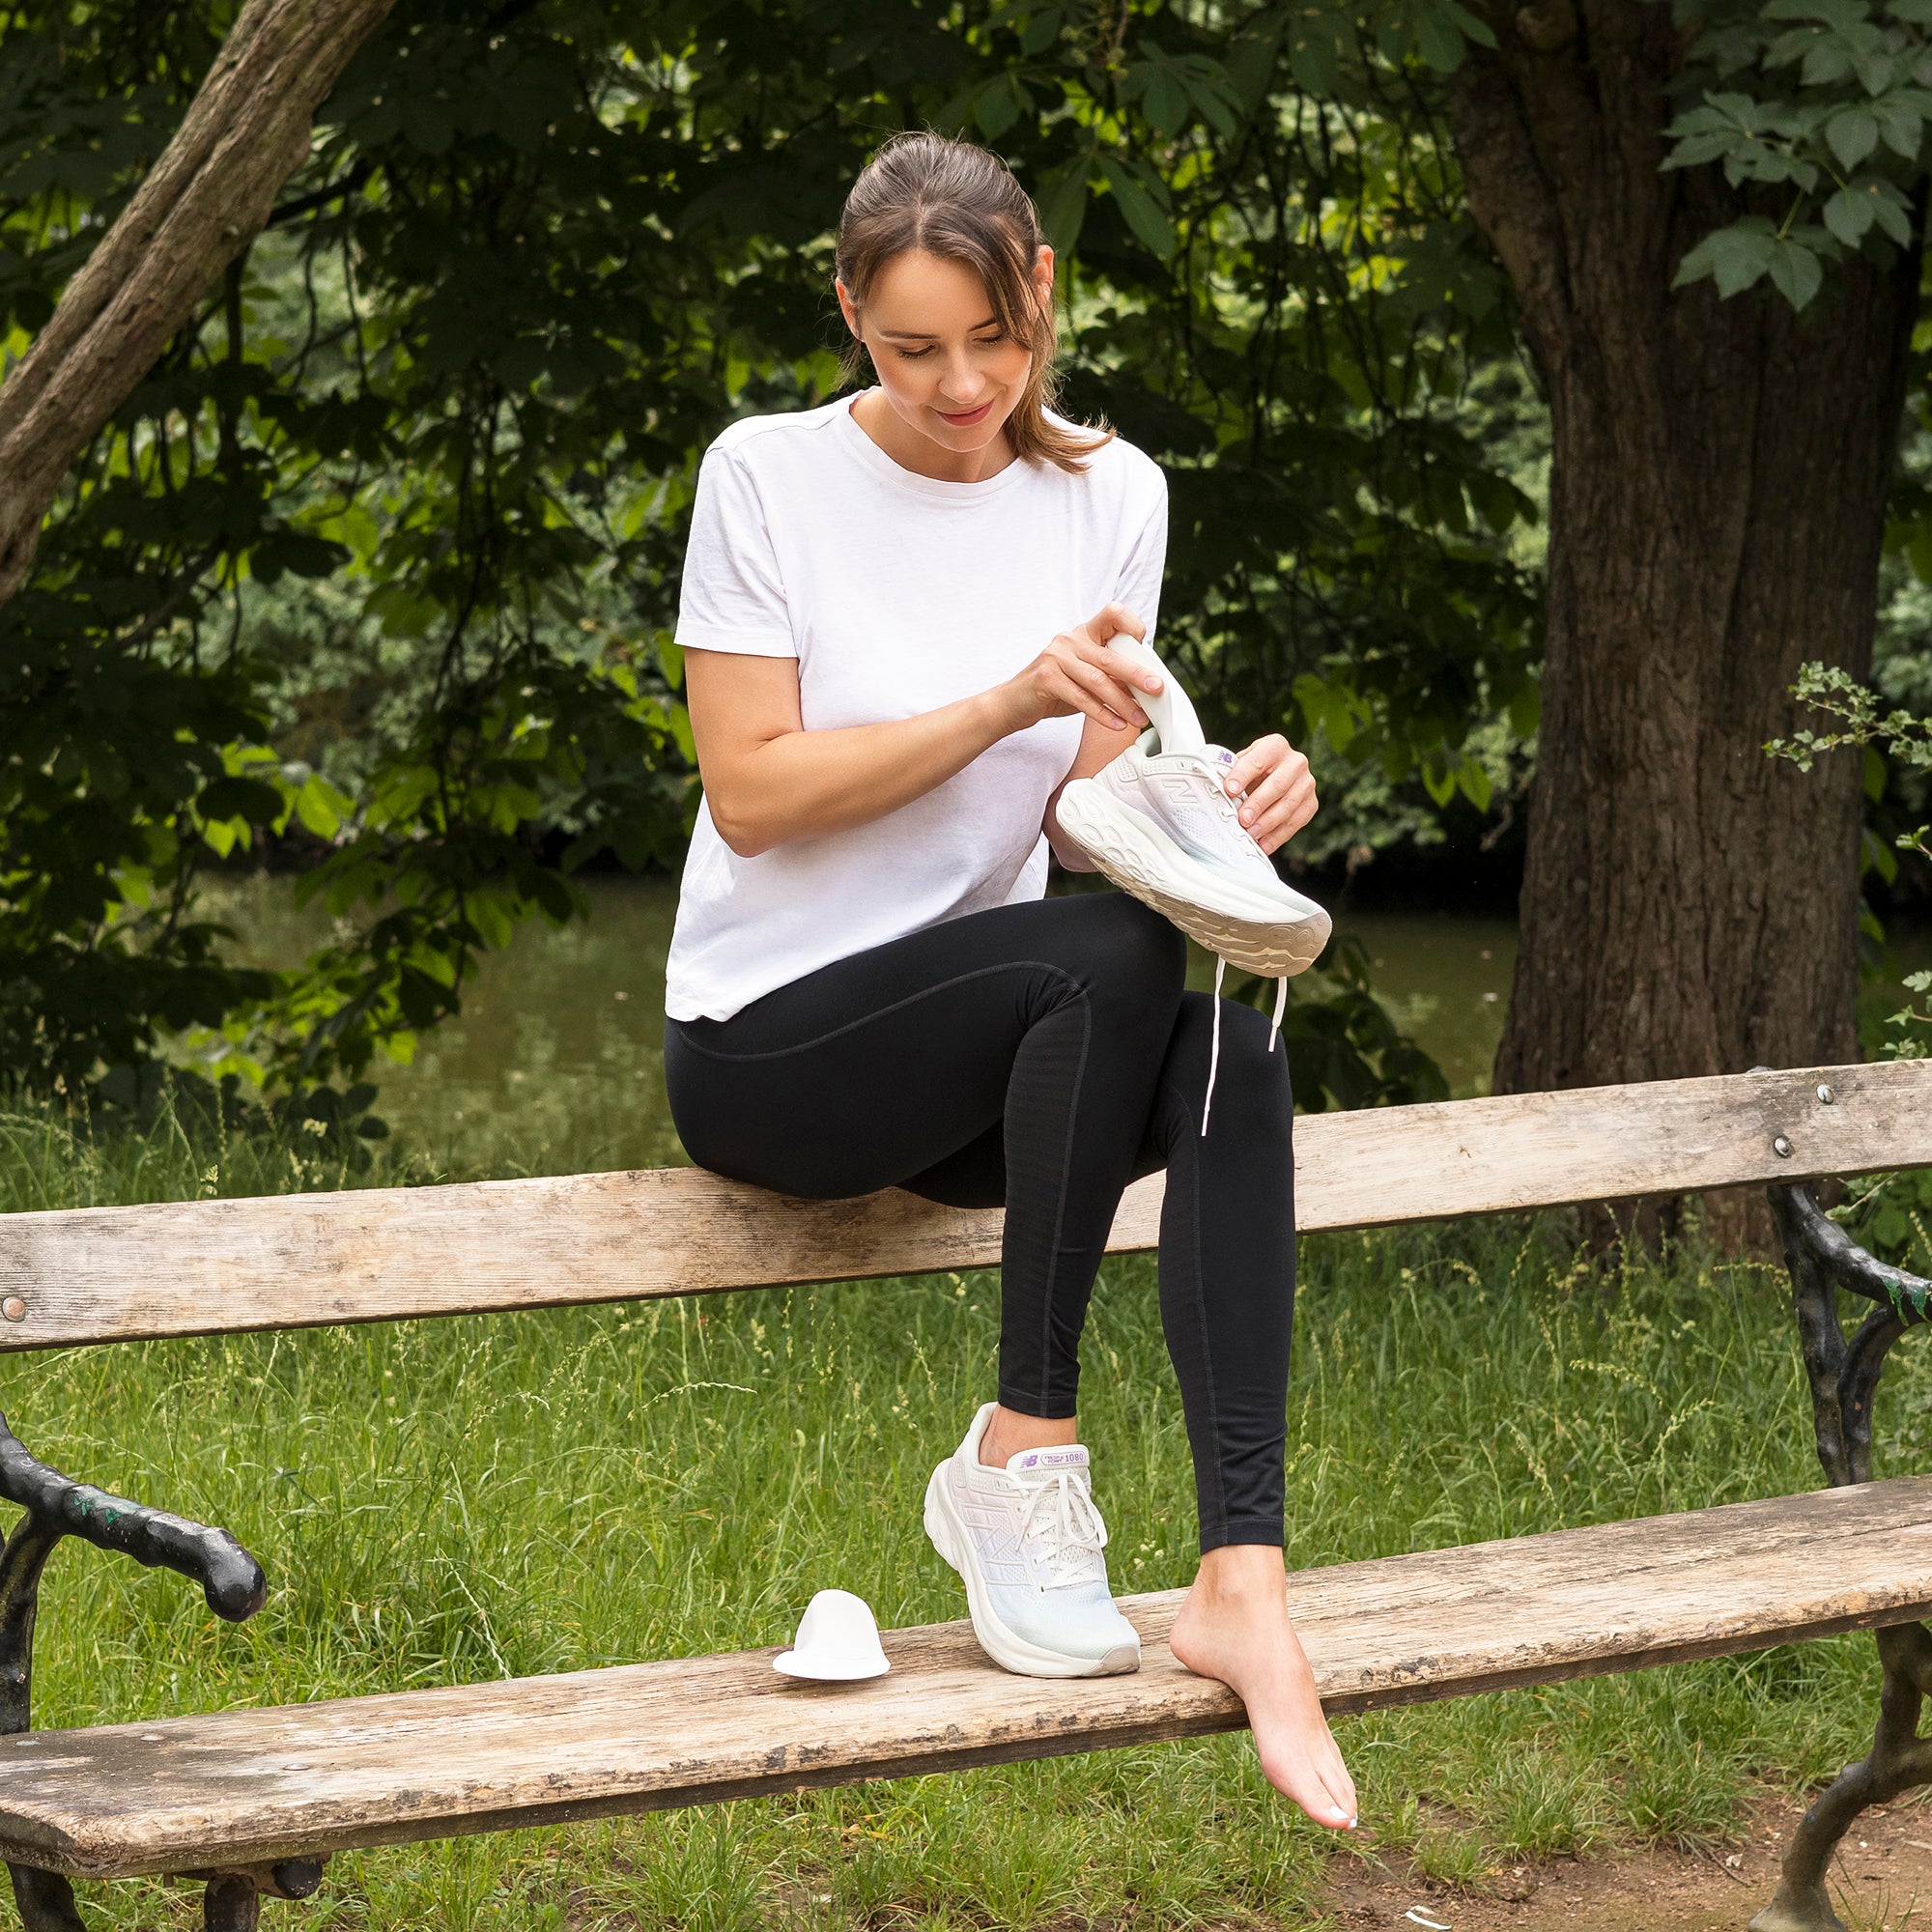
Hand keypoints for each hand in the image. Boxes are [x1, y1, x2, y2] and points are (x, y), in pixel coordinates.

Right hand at [1000, 602, 1161, 734]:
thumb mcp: (1084, 676)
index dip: (1131, 625)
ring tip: (1139, 718)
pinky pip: (1081, 698)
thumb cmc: (1054, 689)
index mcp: (1083, 633)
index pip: (1113, 614)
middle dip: (1137, 674)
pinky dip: (1102, 714)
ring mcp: (1055, 657)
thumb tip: (1145, 687)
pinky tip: (1117, 723)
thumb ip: (1110, 675)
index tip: (1143, 646)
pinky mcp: (1046, 679)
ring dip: (1122, 702)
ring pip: (1098, 680)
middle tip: (1157, 689)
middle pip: (1110, 656)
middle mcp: (1069, 640)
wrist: (1013, 702)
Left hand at [1222, 734, 1316, 855]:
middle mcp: (1296, 761)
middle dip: (1258, 804)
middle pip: (1278, 784)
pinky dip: (1278, 836)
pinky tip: (1264, 844)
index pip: (1258, 760)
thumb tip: (1215, 791)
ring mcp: (1306, 783)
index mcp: (1275, 746)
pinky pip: (1296, 822)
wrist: (1275, 776)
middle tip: (1242, 819)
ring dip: (1268, 823)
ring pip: (1289, 805)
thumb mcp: (1242, 764)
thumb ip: (1232, 774)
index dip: (1242, 775)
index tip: (1229, 789)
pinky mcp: (1311, 803)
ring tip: (1251, 834)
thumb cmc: (1253, 772)